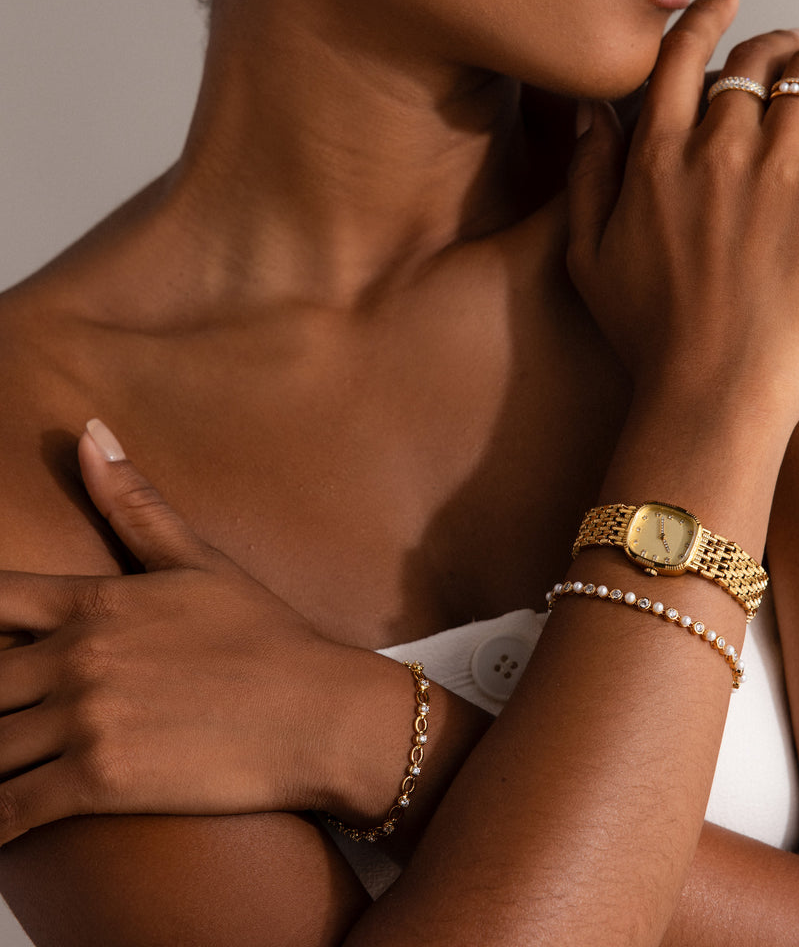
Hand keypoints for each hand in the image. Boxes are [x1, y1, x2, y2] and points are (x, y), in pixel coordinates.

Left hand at [0, 421, 363, 843]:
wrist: (320, 711)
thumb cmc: (266, 636)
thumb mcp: (201, 561)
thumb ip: (135, 504)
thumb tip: (88, 432)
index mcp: (96, 601)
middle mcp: (79, 655)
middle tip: (2, 707)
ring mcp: (87, 719)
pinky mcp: (99, 783)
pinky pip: (5, 812)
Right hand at [567, 0, 798, 432]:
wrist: (709, 393)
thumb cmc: (649, 338)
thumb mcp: (587, 259)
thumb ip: (586, 178)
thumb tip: (590, 116)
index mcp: (657, 159)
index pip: (685, 58)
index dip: (706, 20)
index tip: (722, 4)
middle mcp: (717, 149)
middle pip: (758, 58)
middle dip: (779, 42)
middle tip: (795, 50)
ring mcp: (778, 170)